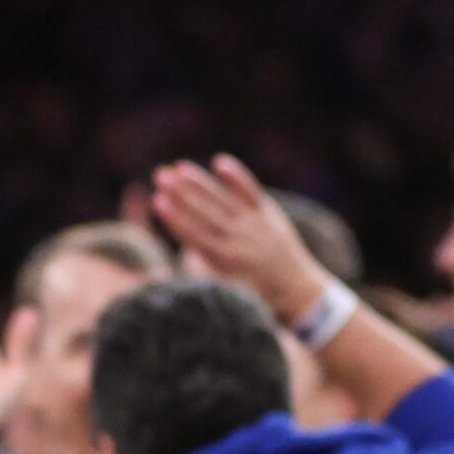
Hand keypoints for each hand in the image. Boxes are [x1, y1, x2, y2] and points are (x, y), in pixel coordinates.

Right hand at [149, 155, 330, 325]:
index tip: (157, 201)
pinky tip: (219, 162)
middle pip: (204, 211)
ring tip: (179, 166)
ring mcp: (254, 224)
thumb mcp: (223, 287)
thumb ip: (201, 268)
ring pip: (222, 198)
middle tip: (160, 175)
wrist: (295, 289)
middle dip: (180, 192)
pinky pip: (250, 191)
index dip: (174, 217)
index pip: (193, 234)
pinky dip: (236, 177)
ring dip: (199, 181)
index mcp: (223, 260)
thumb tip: (183, 251)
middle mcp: (238, 239)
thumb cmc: (252, 291)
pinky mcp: (268, 213)